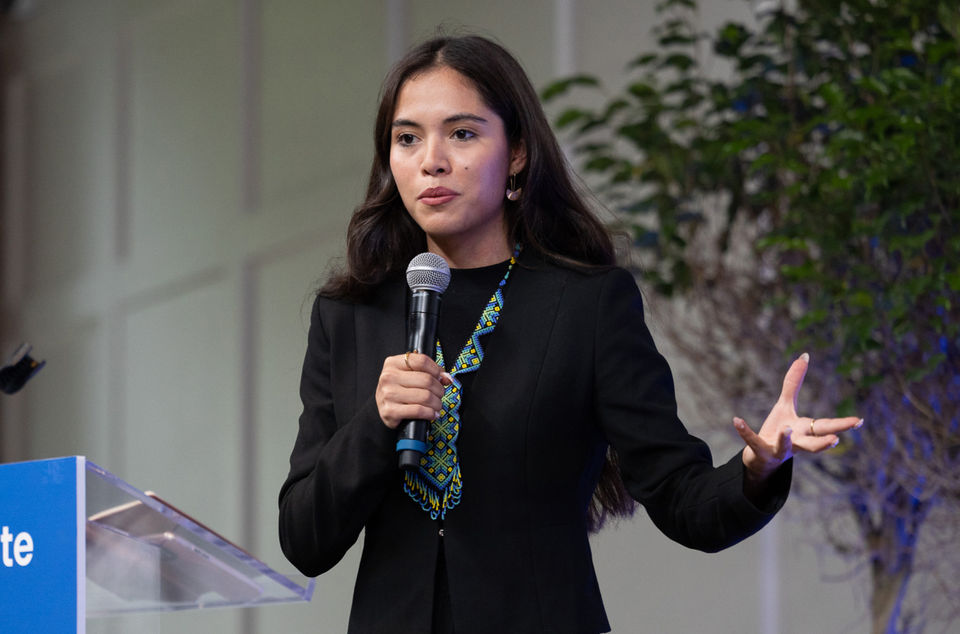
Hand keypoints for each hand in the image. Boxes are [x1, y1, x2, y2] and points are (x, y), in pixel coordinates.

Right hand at [375, 352, 451, 428]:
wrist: (383, 409)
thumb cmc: (399, 390)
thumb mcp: (409, 375)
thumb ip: (428, 372)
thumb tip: (446, 378)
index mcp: (393, 363)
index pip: (422, 361)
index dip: (436, 370)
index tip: (441, 378)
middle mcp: (388, 377)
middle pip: (426, 380)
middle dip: (439, 389)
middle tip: (440, 395)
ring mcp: (388, 394)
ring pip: (425, 396)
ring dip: (437, 403)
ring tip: (437, 405)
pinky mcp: (390, 411)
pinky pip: (419, 411)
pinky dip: (430, 413)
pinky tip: (432, 414)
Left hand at [733, 352, 862, 482]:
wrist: (761, 457)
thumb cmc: (779, 430)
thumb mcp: (785, 405)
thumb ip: (794, 382)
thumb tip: (804, 356)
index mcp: (805, 430)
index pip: (826, 426)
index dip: (842, 424)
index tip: (859, 421)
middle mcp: (795, 443)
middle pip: (812, 443)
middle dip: (824, 441)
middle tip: (835, 439)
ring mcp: (778, 449)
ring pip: (785, 447)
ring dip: (786, 439)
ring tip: (788, 429)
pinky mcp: (760, 450)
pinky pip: (752, 441)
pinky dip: (745, 432)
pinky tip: (737, 420)